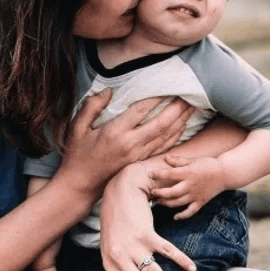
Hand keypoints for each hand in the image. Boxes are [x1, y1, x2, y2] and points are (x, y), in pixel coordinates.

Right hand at [57, 91, 191, 194]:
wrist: (80, 185)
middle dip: (177, 108)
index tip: (167, 86)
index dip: (156, 98)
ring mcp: (138, 155)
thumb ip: (92, 107)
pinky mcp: (140, 162)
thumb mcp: (77, 128)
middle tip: (189, 94)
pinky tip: (183, 125)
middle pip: (161, 124)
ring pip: (166, 136)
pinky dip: (176, 135)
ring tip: (192, 106)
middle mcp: (130, 144)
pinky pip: (163, 147)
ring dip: (181, 120)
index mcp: (114, 133)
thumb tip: (108, 90)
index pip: (141, 111)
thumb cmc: (77, 154)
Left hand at [98, 164, 194, 270]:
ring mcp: (132, 246)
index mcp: (109, 263)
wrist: (119, 190)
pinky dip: (181, 261)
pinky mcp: (146, 233)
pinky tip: (191, 269)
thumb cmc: (117, 221)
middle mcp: (119, 257)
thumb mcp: (111, 246)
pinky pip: (167, 252)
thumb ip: (120, 265)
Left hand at [150, 155, 225, 219]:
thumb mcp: (193, 160)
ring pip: (178, 202)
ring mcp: (196, 195)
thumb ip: (178, 161)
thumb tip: (165, 158)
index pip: (169, 174)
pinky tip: (175, 217)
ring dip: (166, 203)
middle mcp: (190, 185)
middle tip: (152, 192)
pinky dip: (182, 216)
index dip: (158, 174)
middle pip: (172, 192)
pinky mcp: (201, 202)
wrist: (225, 173)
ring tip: (158, 201)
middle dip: (160, 193)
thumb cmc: (208, 164)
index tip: (150, 174)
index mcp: (188, 173)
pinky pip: (190, 211)